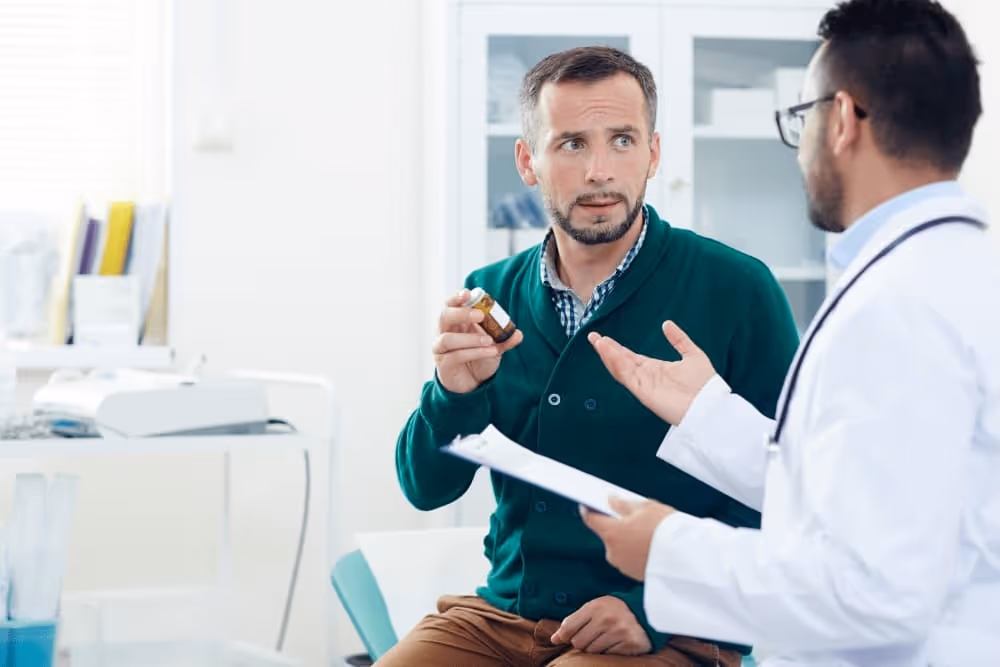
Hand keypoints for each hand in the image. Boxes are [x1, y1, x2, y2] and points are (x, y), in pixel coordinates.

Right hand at [433, 289, 522, 393]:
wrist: (472, 384)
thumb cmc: (478, 359)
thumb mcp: (494, 347)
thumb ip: (504, 339)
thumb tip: (518, 333)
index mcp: (454, 323)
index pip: (449, 305)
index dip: (456, 298)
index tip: (467, 293)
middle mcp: (444, 333)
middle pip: (443, 316)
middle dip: (461, 313)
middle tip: (481, 315)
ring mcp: (441, 349)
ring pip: (447, 339)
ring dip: (470, 338)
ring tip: (489, 340)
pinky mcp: (444, 365)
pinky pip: (456, 356)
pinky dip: (475, 352)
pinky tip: (490, 352)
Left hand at [549, 595, 651, 655]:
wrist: (645, 613)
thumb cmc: (614, 611)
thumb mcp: (594, 608)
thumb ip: (574, 621)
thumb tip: (554, 639)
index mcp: (595, 606)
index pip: (569, 627)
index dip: (562, 636)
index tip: (559, 639)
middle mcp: (606, 618)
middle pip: (578, 642)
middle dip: (582, 642)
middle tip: (593, 635)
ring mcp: (618, 632)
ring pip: (592, 651)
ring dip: (596, 648)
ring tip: (605, 638)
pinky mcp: (628, 644)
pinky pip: (607, 656)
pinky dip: (608, 652)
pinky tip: (615, 643)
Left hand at [581, 498, 676, 581]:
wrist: (688, 558)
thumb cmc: (667, 531)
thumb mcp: (646, 507)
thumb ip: (623, 504)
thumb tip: (611, 501)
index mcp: (611, 533)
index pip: (590, 519)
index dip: (589, 509)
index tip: (589, 503)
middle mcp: (613, 552)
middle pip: (608, 534)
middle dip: (617, 525)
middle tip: (634, 516)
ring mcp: (624, 566)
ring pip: (620, 548)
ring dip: (628, 540)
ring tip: (649, 532)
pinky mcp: (636, 576)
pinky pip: (631, 559)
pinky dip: (637, 552)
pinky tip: (652, 546)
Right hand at [587, 320, 714, 425]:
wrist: (709, 406)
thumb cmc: (705, 385)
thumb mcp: (692, 354)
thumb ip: (679, 339)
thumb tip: (667, 324)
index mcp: (656, 369)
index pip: (631, 357)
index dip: (617, 348)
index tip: (604, 338)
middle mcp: (647, 377)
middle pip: (621, 361)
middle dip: (607, 349)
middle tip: (593, 336)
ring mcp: (644, 384)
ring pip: (620, 368)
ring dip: (608, 354)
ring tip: (597, 341)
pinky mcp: (643, 392)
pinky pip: (626, 376)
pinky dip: (616, 363)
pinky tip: (608, 351)